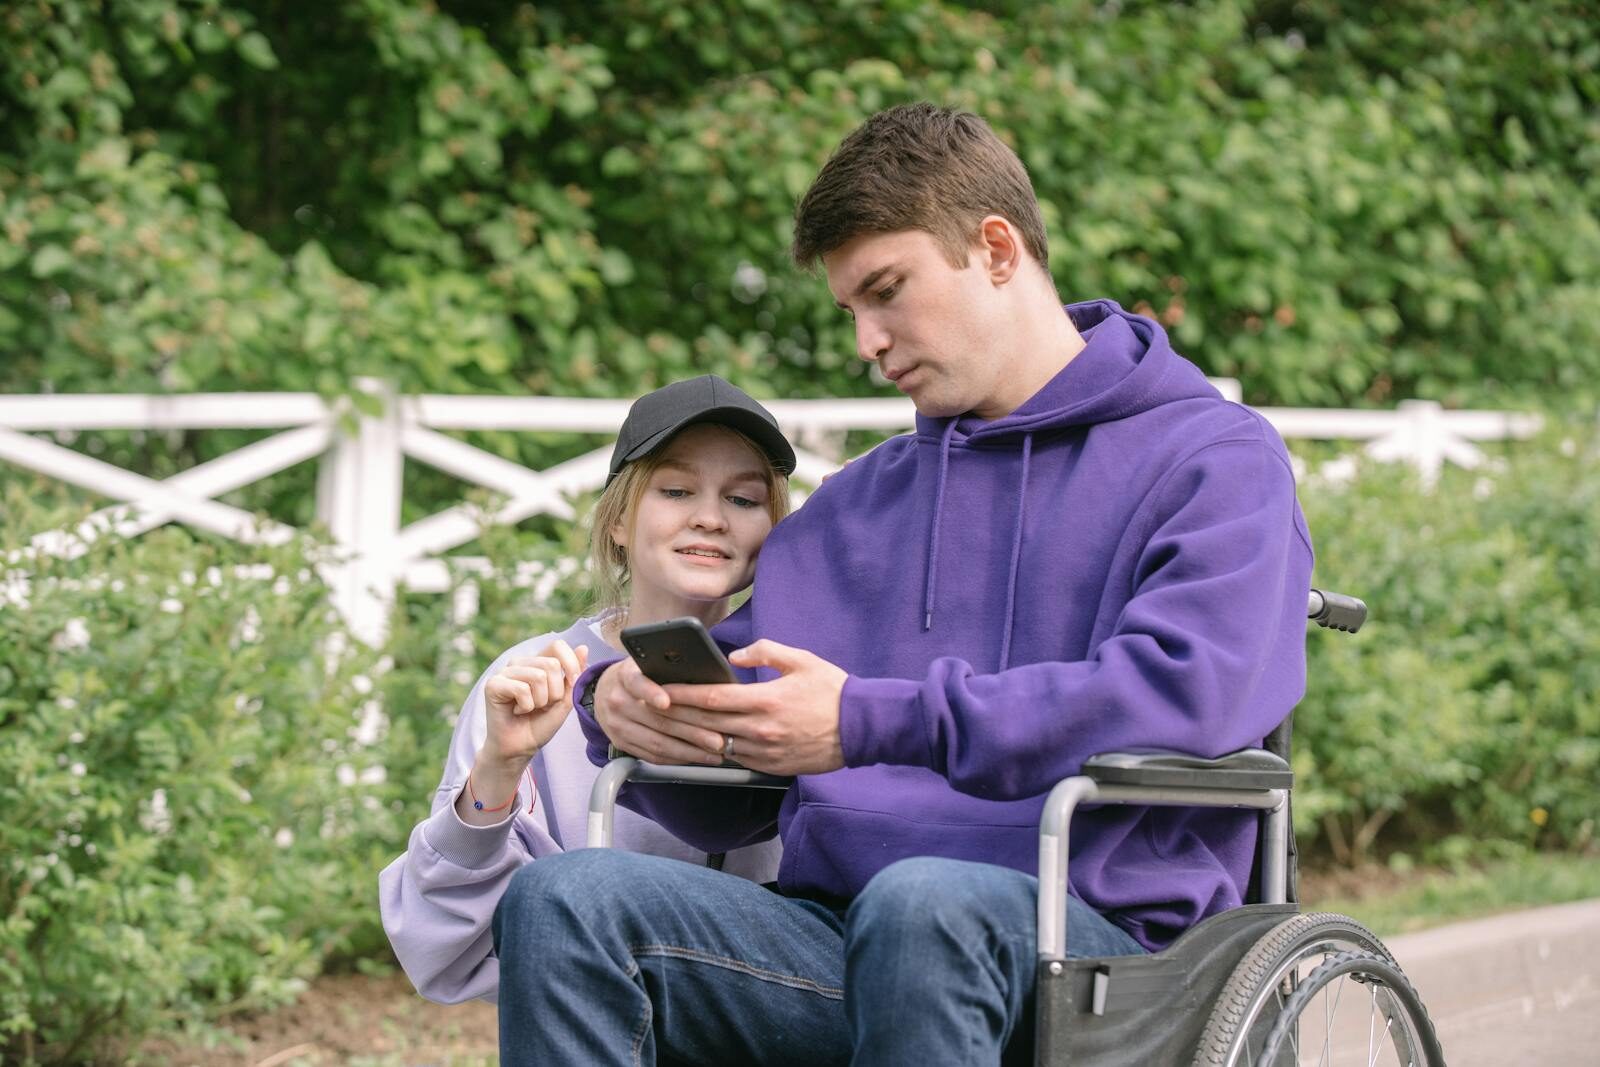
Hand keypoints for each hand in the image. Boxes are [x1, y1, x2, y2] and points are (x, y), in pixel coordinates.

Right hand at [480, 639, 588, 767]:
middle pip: (551, 664)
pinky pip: (521, 689)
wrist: (520, 748)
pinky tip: (517, 711)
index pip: (558, 646)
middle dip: (554, 693)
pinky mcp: (493, 684)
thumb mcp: (565, 700)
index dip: (570, 664)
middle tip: (541, 705)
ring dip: (540, 701)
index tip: (570, 685)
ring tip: (529, 709)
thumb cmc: (540, 724)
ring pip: (538, 677)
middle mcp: (520, 662)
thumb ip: (574, 674)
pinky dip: (526, 706)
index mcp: (537, 662)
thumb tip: (583, 647)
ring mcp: (505, 672)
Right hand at [593, 657, 727, 765]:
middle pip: (657, 720)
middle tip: (717, 739)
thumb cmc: (639, 675)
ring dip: (688, 751)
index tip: (666, 701)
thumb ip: (669, 669)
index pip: (637, 683)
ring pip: (657, 743)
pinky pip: (652, 755)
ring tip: (714, 754)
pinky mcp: (621, 743)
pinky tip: (695, 758)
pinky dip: (676, 759)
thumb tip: (707, 676)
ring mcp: (617, 725)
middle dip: (691, 732)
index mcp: (626, 676)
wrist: (604, 691)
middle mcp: (618, 701)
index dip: (652, 692)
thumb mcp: (647, 663)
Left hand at [660, 639, 846, 775]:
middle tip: (653, 708)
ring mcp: (765, 752)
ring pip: (717, 745)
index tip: (661, 690)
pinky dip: (717, 750)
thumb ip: (766, 652)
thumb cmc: (832, 691)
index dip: (682, 695)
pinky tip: (704, 742)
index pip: (712, 699)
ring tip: (672, 726)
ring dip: (692, 736)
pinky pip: (736, 759)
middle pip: (707, 724)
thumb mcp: (802, 660)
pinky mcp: (772, 767)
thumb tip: (735, 657)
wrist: (861, 728)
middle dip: (677, 716)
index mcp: (766, 700)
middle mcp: (761, 730)